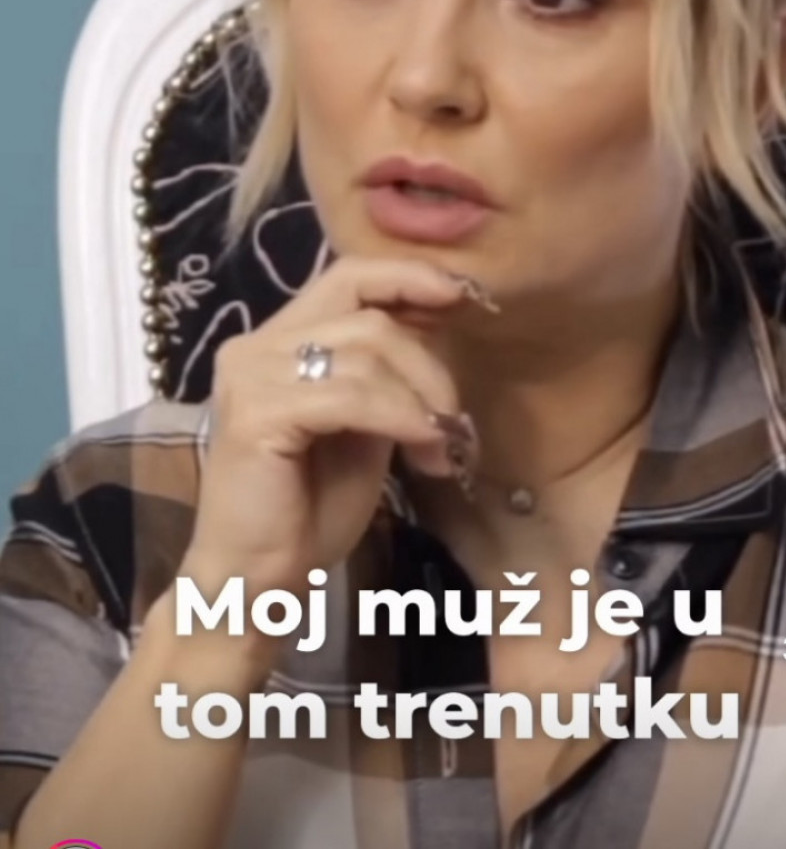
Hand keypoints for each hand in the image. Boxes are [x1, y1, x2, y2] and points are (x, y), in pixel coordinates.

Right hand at [179, 255, 488, 615]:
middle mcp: (256, 345)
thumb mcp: (364, 426)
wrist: (258, 580)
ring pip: (365, 350)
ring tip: (440, 445)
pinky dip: (400, 417)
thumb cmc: (310, 508)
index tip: (462, 297)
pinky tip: (422, 448)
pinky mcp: (256, 413)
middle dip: (428, 361)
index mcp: (279, 340)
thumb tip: (440, 327)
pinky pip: (351, 395)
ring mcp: (250, 375)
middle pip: (366, 311)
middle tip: (455, 417)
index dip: (408, 278)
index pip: (348, 277)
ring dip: (420, 397)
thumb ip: (386, 376)